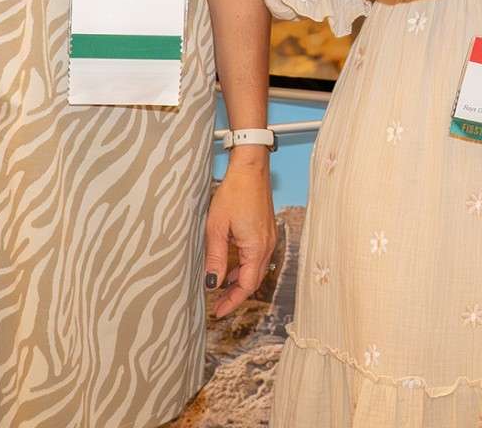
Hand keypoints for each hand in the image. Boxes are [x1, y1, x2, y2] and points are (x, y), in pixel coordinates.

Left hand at [204, 155, 275, 318]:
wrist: (250, 168)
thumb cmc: (234, 193)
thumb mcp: (217, 228)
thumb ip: (215, 258)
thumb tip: (212, 284)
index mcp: (257, 248)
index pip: (246, 285)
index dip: (232, 301)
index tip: (217, 312)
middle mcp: (267, 246)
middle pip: (253, 280)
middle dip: (236, 295)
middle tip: (218, 305)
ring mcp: (269, 238)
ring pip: (256, 269)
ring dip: (240, 281)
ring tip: (221, 288)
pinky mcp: (266, 230)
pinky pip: (258, 257)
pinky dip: (245, 267)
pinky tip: (231, 266)